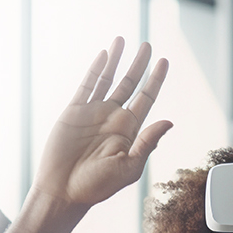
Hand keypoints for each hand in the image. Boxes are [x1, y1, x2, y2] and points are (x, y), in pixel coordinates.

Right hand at [31, 38, 172, 208]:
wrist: (63, 192)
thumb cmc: (96, 187)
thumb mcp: (128, 168)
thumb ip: (147, 143)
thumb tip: (169, 121)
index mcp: (129, 131)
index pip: (146, 98)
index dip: (155, 80)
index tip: (164, 61)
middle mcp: (113, 119)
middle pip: (130, 84)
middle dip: (139, 64)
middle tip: (148, 45)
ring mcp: (93, 113)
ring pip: (108, 80)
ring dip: (116, 60)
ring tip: (123, 40)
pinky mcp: (74, 112)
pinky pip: (87, 86)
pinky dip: (95, 70)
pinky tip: (104, 55)